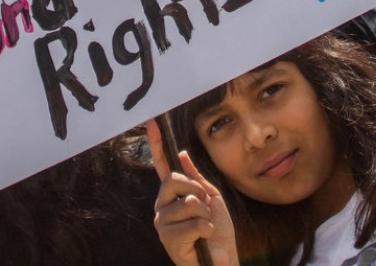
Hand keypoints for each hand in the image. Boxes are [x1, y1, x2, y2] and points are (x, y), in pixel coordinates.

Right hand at [146, 120, 237, 265]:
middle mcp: (161, 206)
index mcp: (171, 195)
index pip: (162, 166)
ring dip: (205, 216)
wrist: (223, 259)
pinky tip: (203, 239)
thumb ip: (196, 178)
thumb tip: (182, 153)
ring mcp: (162, 222)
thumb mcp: (211, 198)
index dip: (156, 144)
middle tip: (205, 208)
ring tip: (205, 229)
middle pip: (174, 180)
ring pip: (188, 203)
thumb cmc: (217, 231)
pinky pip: (194, 223)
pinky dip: (206, 230)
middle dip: (196, 191)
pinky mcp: (167, 238)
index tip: (152, 122)